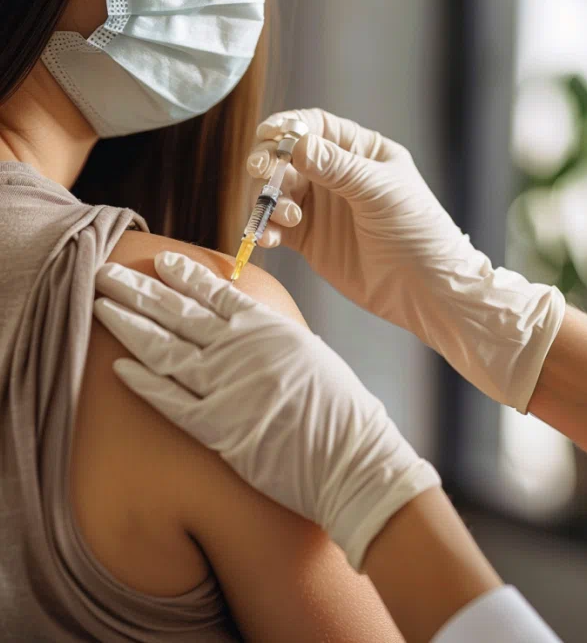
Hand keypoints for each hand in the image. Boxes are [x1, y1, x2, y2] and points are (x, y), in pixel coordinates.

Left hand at [94, 252, 439, 570]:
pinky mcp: (215, 427)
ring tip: (101, 305)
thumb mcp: (312, 355)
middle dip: (138, 289)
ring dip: (128, 324)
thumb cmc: (342, 410)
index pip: (214, 290)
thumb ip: (276, 339)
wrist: (352, 458)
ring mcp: (224, 385)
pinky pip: (169, 400)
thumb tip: (256, 329)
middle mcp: (239, 348)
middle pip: (177, 311)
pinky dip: (142, 383)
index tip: (160, 261)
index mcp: (266, 326)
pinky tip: (118, 367)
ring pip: (163, 347)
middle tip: (107, 271)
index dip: (183, 274)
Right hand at [248, 109, 565, 411]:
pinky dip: (266, 228)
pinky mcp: (309, 240)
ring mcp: (320, 208)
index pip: (316, 126)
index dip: (287, 126)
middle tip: (260, 174)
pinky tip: (268, 238)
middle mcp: (336, 175)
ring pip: (277, 192)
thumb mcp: (381, 192)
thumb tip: (297, 144)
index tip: (267, 136)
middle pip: (287, 157)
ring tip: (289, 218)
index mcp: (361, 152)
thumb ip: (338, 167)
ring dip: (269, 199)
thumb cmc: (417, 232)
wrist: (425, 289)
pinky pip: (277, 226)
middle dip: (269, 163)